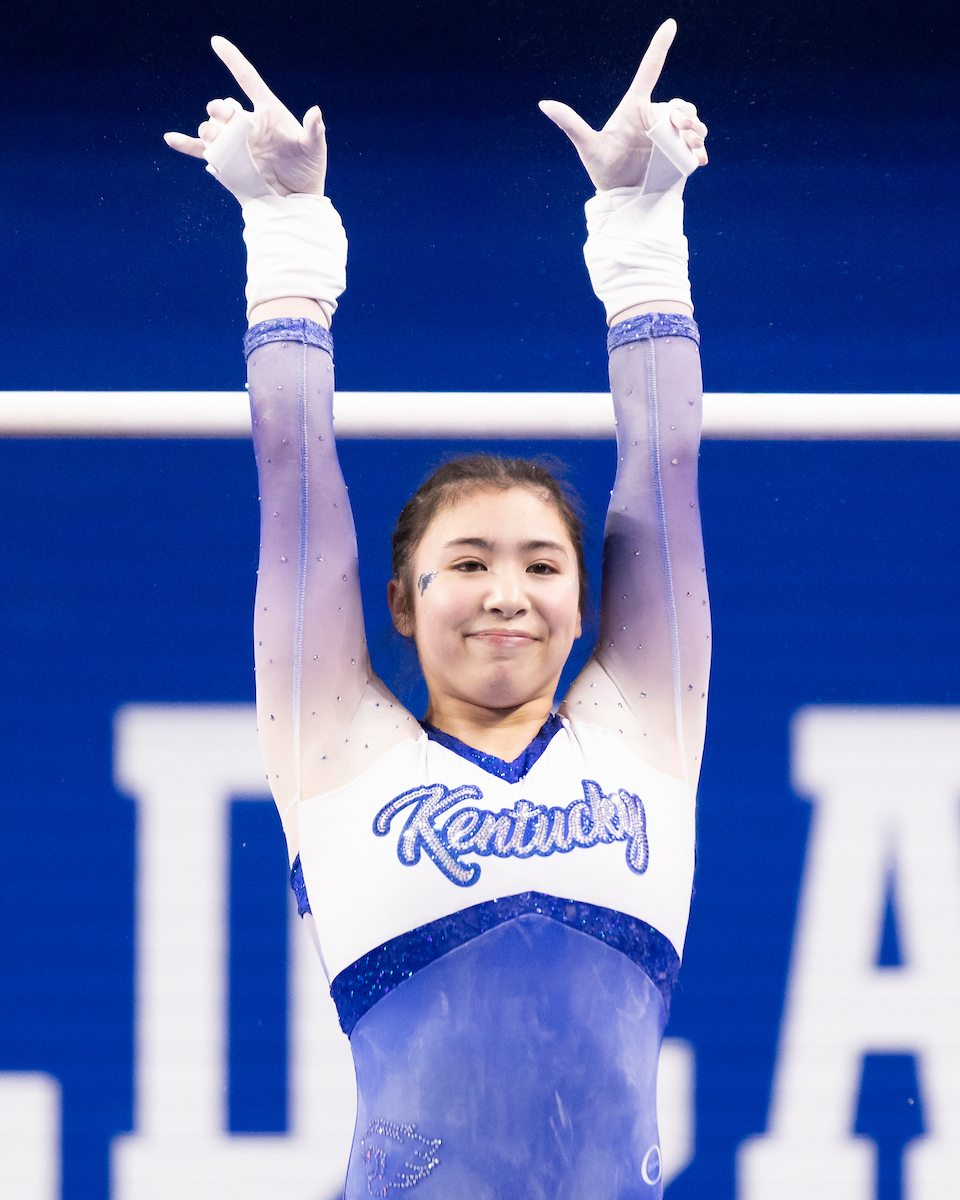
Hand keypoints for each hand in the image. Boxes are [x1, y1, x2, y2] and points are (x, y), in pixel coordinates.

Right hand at [164, 36, 326, 196]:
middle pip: (223, 107)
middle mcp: (247, 123)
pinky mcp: (227, 161)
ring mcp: (235, 142)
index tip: (216, 42)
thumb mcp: (314, 149)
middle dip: (219, 109)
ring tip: (219, 139)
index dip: (232, 60)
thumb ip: (314, 131)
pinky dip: (185, 144)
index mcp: (267, 112)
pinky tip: (171, 138)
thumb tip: (316, 113)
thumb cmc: (308, 169)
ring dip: (210, 130)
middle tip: (226, 116)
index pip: (247, 79)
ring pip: (212, 128)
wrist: (296, 199)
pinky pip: (201, 150)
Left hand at [539, 19, 706, 191]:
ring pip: (692, 122)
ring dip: (696, 129)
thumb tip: (543, 103)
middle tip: (681, 126)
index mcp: (636, 107)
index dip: (659, 46)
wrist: (620, 199)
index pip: (650, 69)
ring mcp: (669, 137)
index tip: (670, 24)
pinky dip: (700, 149)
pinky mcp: (679, 155)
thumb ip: (570, 123)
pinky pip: (696, 145)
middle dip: (686, 111)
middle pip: (679, 103)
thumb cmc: (602, 170)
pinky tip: (698, 159)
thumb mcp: (587, 146)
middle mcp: (655, 118)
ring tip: (691, 143)